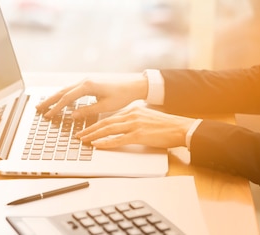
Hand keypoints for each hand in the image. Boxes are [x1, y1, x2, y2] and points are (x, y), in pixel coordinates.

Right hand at [36, 77, 147, 118]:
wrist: (133, 85)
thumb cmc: (122, 95)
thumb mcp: (105, 106)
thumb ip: (87, 111)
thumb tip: (71, 115)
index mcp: (88, 86)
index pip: (67, 98)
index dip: (56, 107)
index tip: (48, 115)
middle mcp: (85, 81)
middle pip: (62, 91)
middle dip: (49, 100)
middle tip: (38, 108)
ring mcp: (86, 81)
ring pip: (66, 89)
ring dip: (55, 97)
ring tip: (44, 105)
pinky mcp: (89, 84)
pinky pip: (72, 90)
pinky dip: (63, 95)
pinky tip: (60, 101)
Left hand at [75, 106, 196, 148]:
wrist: (180, 128)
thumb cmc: (166, 126)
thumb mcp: (147, 118)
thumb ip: (134, 120)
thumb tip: (123, 127)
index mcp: (133, 111)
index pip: (110, 118)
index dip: (96, 124)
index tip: (86, 129)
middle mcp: (131, 115)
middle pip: (105, 122)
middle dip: (90, 129)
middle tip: (79, 135)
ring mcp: (134, 124)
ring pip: (108, 129)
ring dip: (93, 136)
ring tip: (83, 141)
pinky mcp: (139, 134)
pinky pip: (118, 139)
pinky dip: (106, 142)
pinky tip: (97, 145)